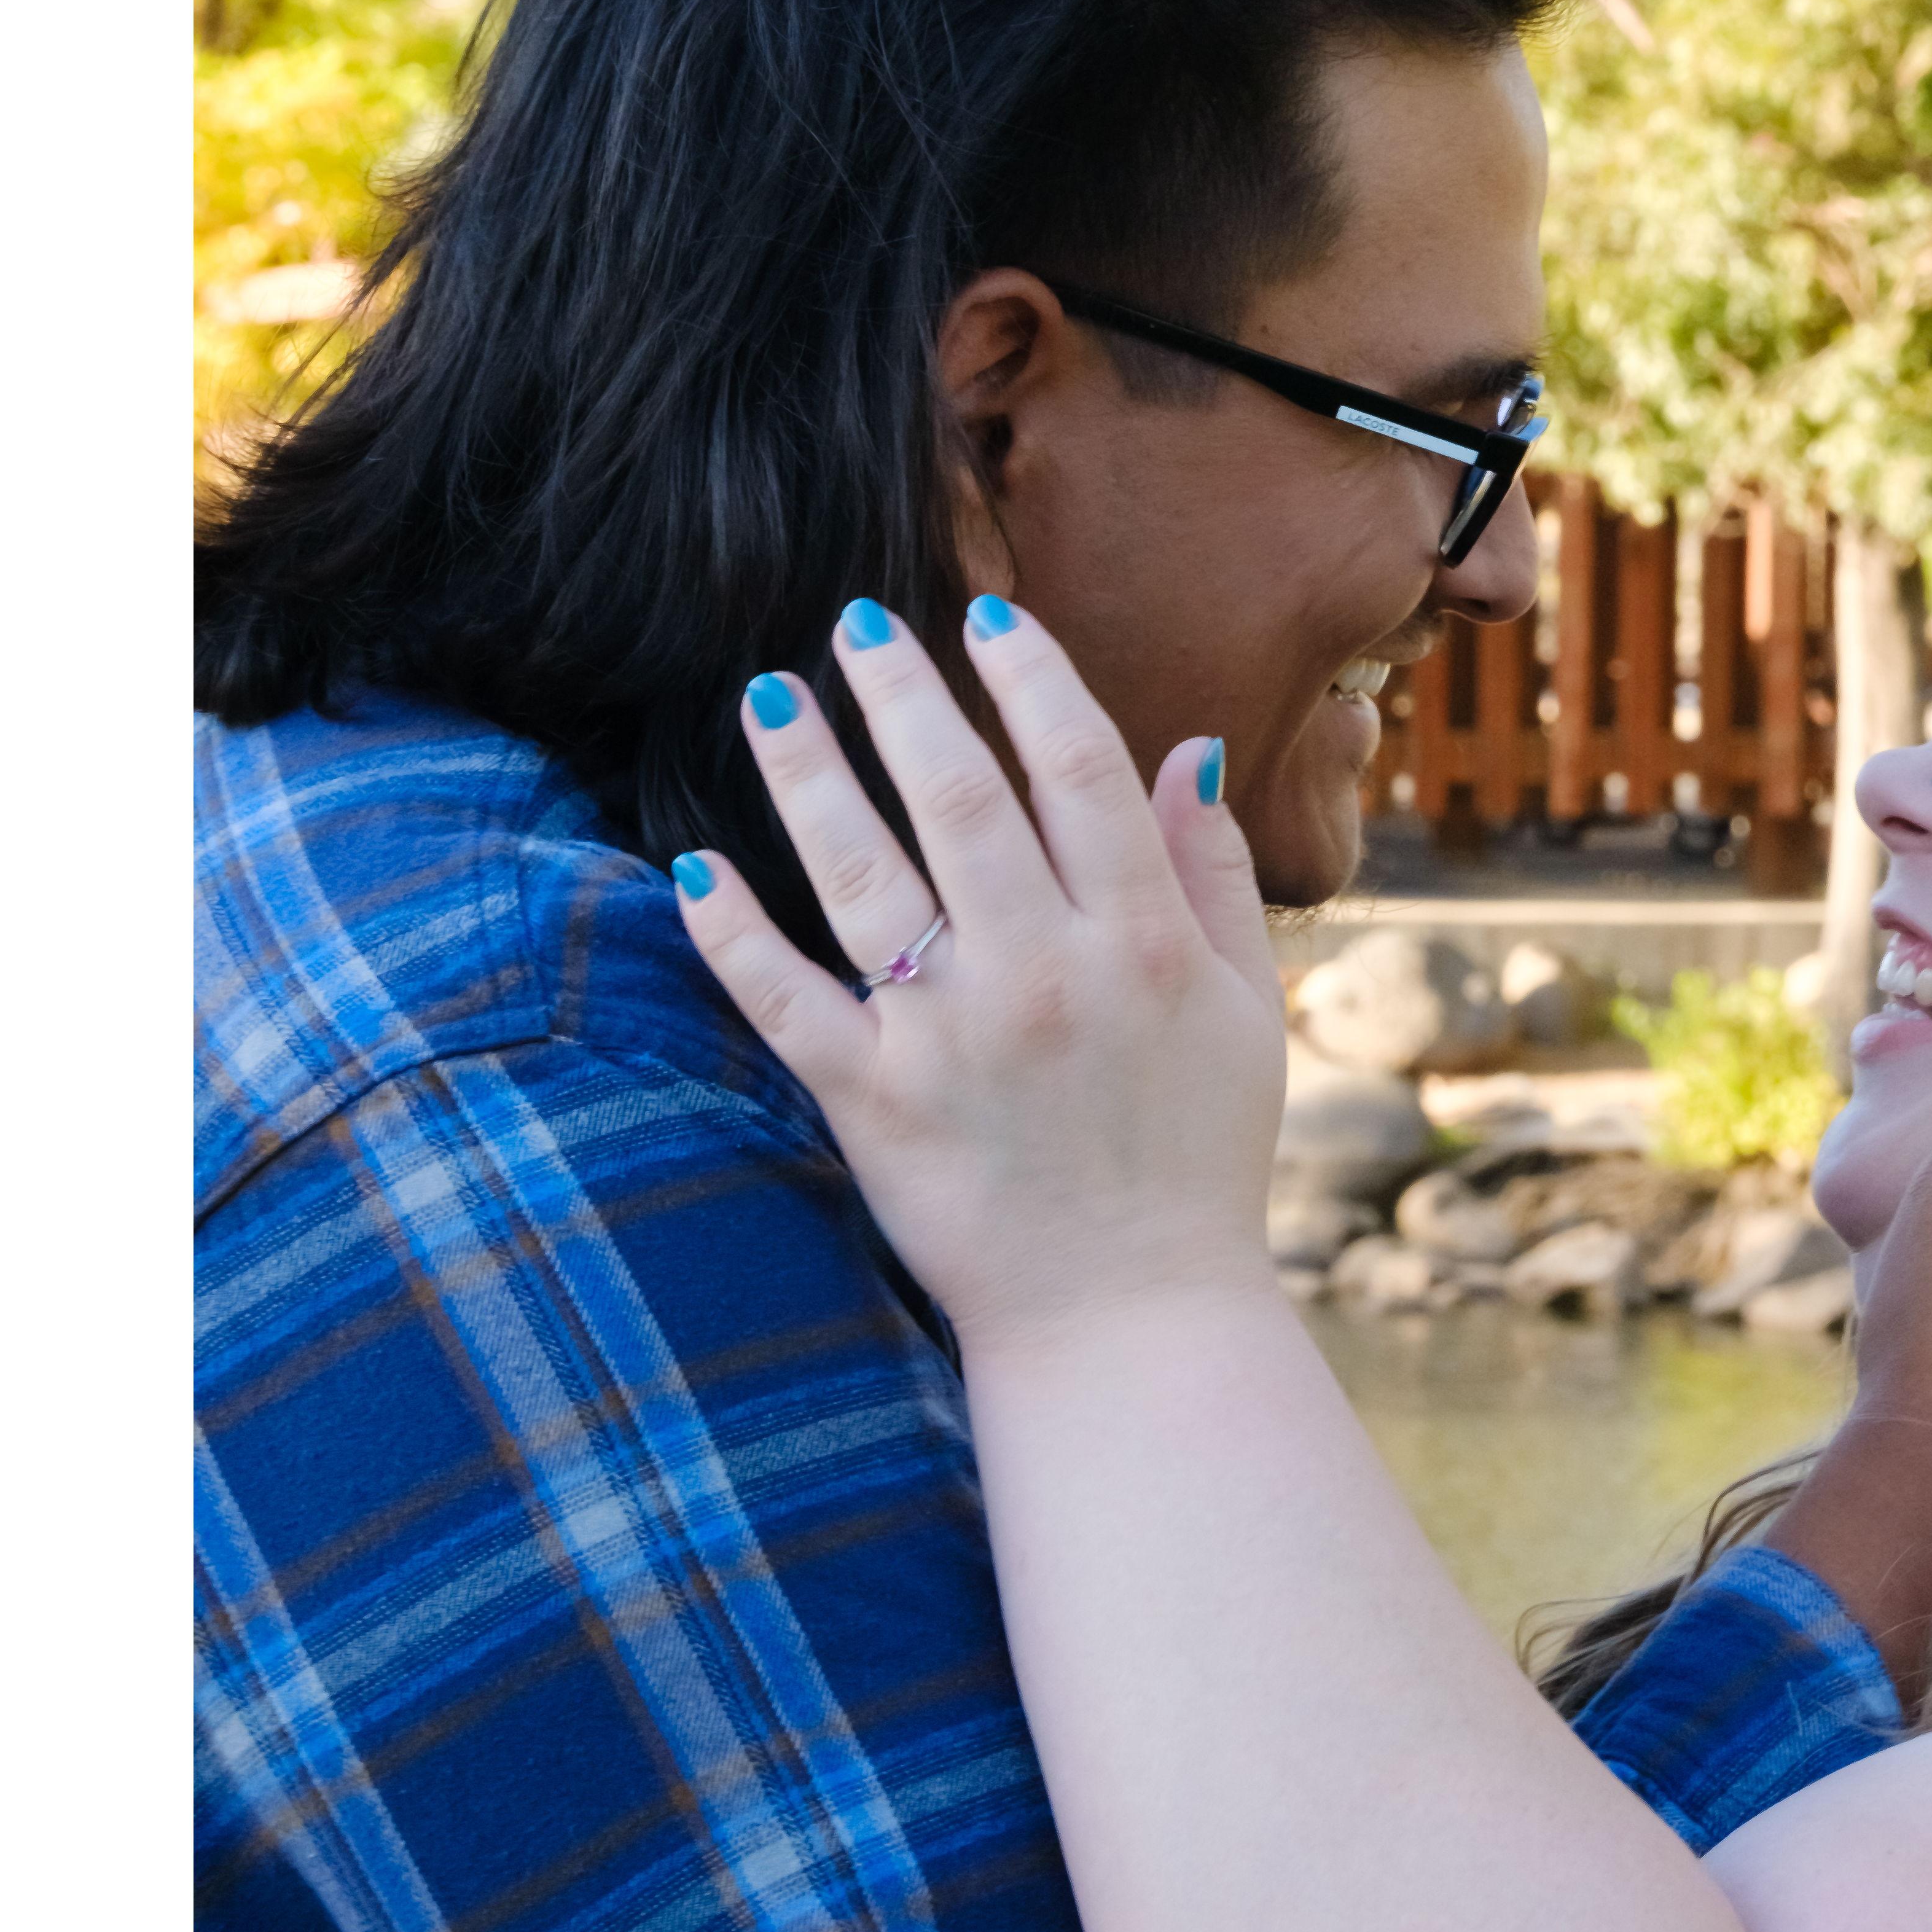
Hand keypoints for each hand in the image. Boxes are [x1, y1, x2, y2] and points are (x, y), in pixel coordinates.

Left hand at [671, 600, 1290, 1358]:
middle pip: (960, 794)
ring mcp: (950, 1038)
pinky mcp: (874, 1106)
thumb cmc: (1197, 1156)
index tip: (984, 612)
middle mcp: (1042, 972)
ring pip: (862, 875)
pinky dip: (732, 933)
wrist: (1130, 1320)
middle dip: (904, 694)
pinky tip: (690, 864)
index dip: (1029, 676)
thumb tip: (1184, 751)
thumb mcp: (1241, 1007)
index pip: (1078, 766)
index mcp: (1139, 939)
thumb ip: (1212, 875)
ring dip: (808, 776)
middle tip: (855, 622)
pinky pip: (786, 1003)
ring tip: (769, 698)